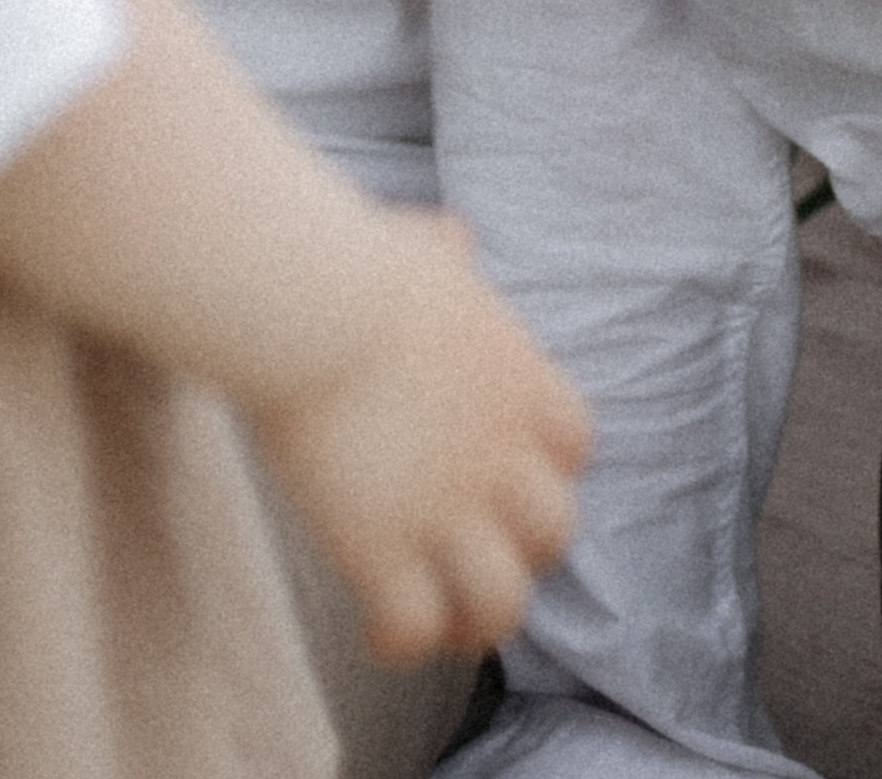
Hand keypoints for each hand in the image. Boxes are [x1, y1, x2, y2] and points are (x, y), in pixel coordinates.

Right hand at [251, 205, 591, 663]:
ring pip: (501, 604)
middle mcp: (499, 457)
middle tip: (476, 556)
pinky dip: (402, 643)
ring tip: (440, 625)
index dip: (546, 466)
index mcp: (519, 381)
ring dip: (477, 622)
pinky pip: (414, 629)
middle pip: (555, 533)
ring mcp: (445, 510)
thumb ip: (448, 255)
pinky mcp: (382, 548)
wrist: (307, 304)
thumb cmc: (353, 263)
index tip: (506, 473)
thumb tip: (454, 238)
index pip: (574, 445)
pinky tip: (376, 635)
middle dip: (522, 551)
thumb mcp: (422, 249)